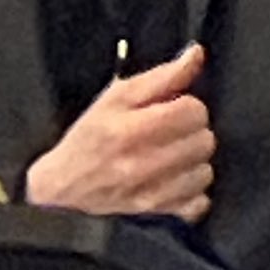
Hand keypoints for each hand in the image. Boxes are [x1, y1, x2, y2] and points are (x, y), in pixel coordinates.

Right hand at [25, 43, 215, 222]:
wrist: (64, 184)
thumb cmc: (89, 138)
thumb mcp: (117, 97)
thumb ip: (162, 76)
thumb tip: (195, 56)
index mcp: (131, 129)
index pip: (193, 110)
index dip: (186, 104)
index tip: (172, 108)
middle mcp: (143, 164)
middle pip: (204, 140)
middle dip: (191, 131)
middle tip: (171, 131)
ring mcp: (152, 193)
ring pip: (205, 171)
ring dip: (193, 161)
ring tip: (171, 155)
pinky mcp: (158, 213)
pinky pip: (200, 202)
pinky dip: (192, 191)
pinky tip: (174, 180)